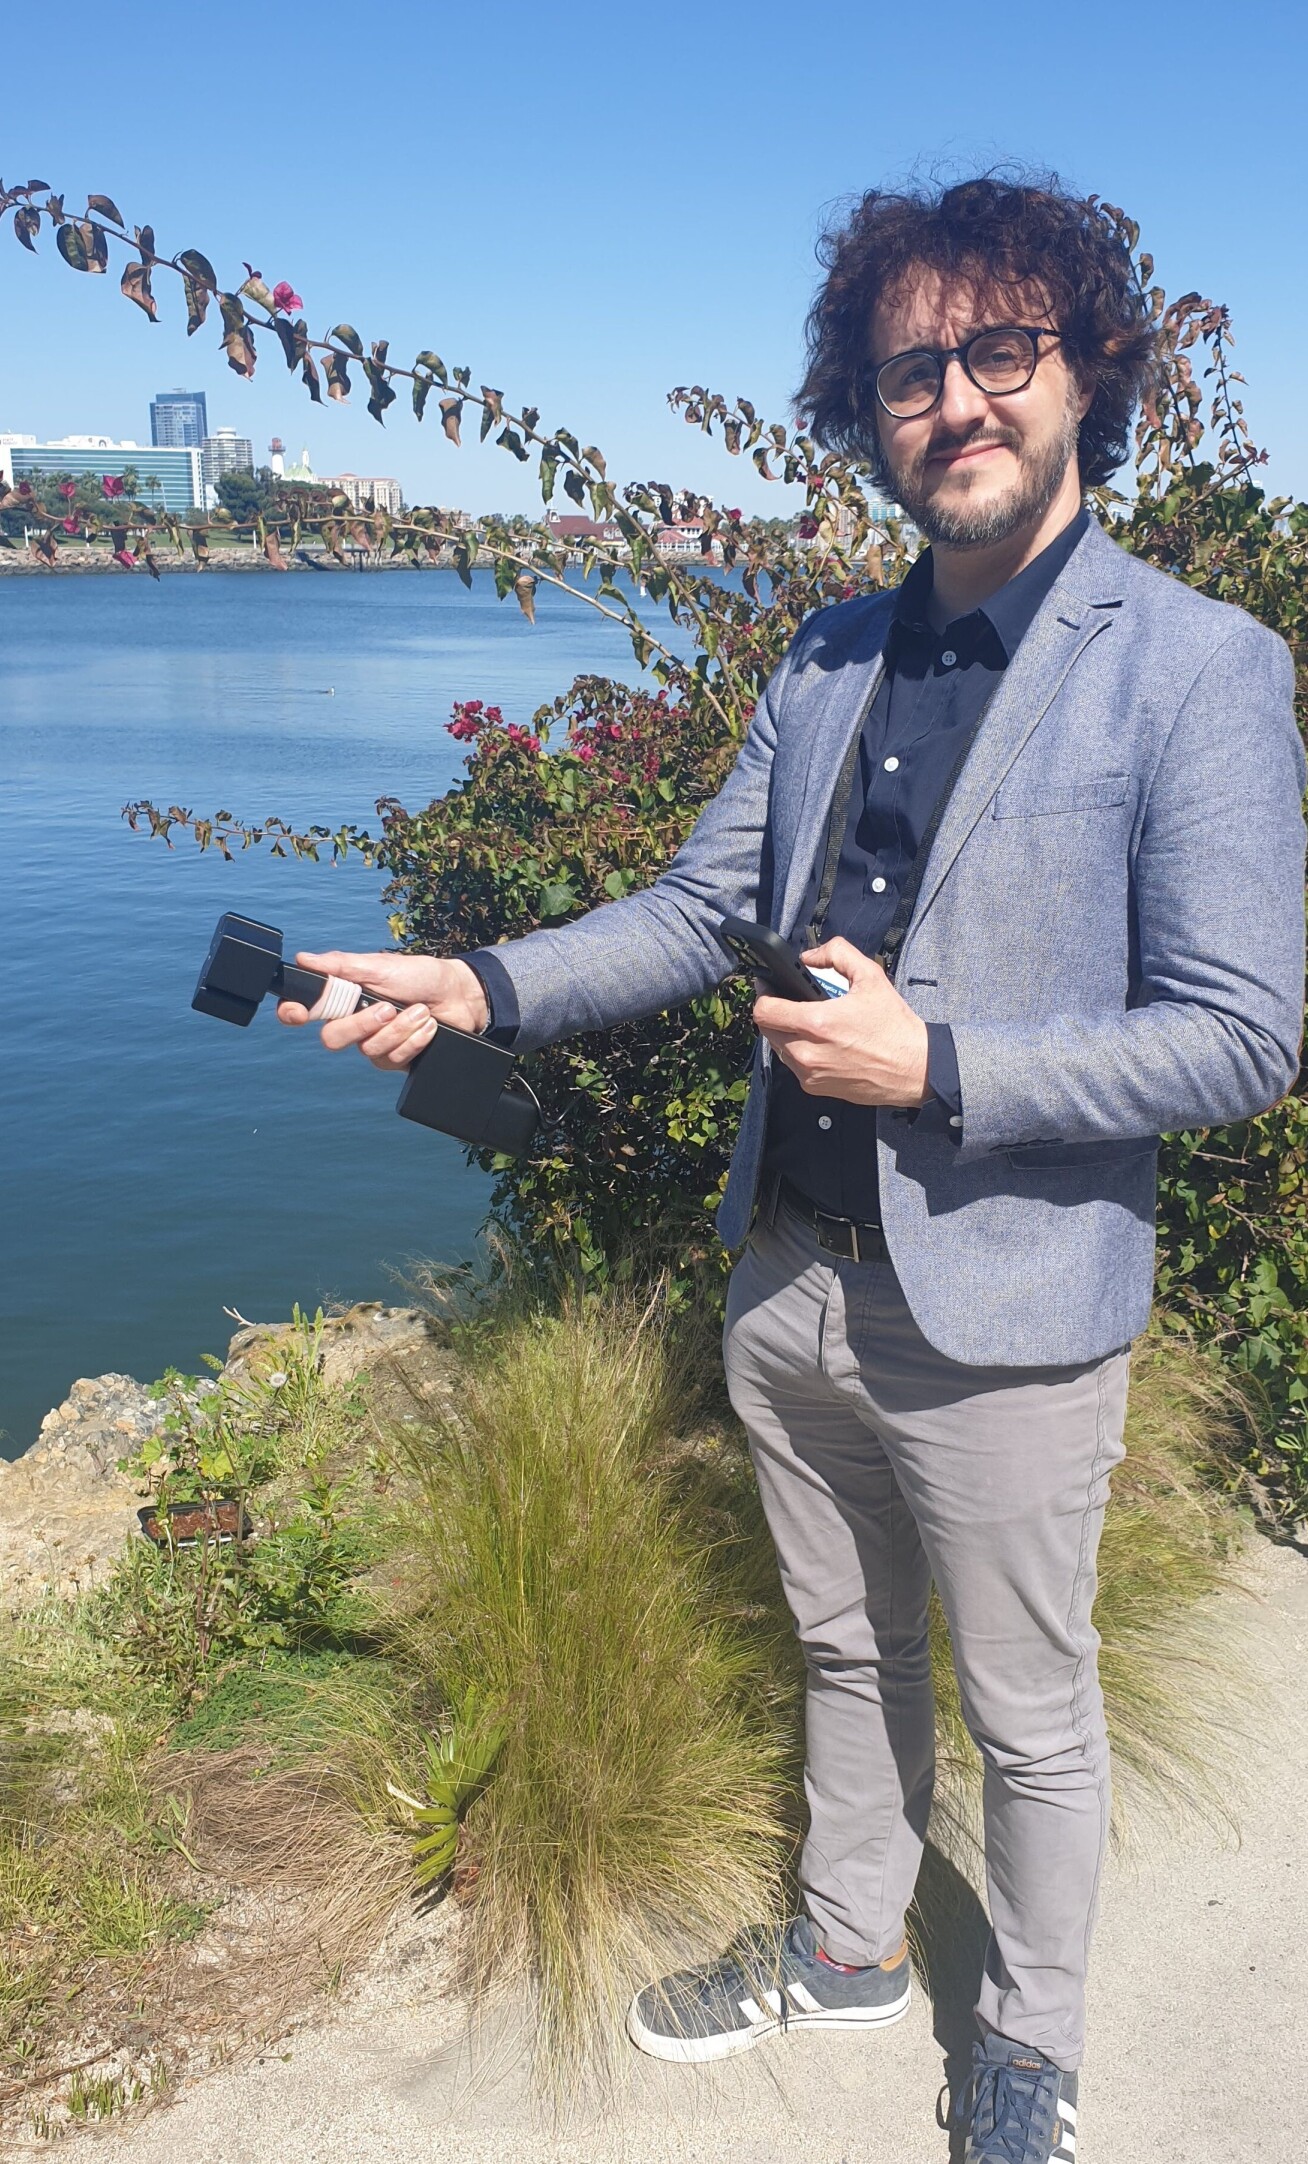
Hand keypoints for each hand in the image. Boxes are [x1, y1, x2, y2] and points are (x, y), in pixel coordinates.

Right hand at [277, 950, 490, 1071]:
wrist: (459, 996)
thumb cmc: (420, 976)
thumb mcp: (381, 965)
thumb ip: (343, 966)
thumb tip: (304, 959)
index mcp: (344, 996)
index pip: (305, 1009)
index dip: (292, 1013)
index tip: (300, 1013)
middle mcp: (355, 1022)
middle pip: (332, 1039)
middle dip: (360, 1025)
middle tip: (387, 1008)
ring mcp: (374, 1042)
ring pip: (368, 1050)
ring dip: (399, 1029)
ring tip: (419, 1011)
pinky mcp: (396, 1058)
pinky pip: (392, 1059)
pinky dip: (413, 1041)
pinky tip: (428, 1028)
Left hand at [753, 937, 929, 1106]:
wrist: (915, 1069)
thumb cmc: (894, 1027)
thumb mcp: (871, 976)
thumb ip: (837, 954)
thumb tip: (809, 957)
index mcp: (816, 1023)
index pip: (764, 1010)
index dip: (763, 994)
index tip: (769, 987)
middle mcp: (807, 1052)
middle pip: (767, 1029)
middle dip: (775, 1013)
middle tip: (792, 1002)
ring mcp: (809, 1073)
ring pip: (779, 1048)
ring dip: (787, 1033)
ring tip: (811, 1023)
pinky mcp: (815, 1088)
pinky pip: (794, 1066)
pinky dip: (800, 1052)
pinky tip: (822, 1043)